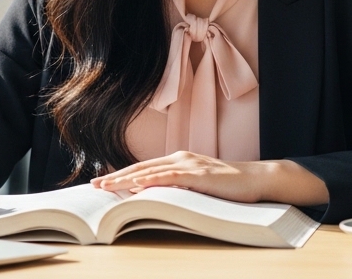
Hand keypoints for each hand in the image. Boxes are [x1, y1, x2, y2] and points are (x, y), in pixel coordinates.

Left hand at [89, 151, 327, 206]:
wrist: (256, 179)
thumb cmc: (228, 186)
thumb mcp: (196, 186)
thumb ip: (175, 187)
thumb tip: (147, 193)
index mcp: (179, 160)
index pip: (144, 168)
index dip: (122, 175)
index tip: (102, 182)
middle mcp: (181, 157)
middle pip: (141, 167)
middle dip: (116, 177)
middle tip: (94, 186)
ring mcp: (189, 164)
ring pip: (150, 171)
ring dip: (126, 180)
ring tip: (107, 187)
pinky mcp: (199, 174)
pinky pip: (170, 178)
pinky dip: (151, 181)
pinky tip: (137, 186)